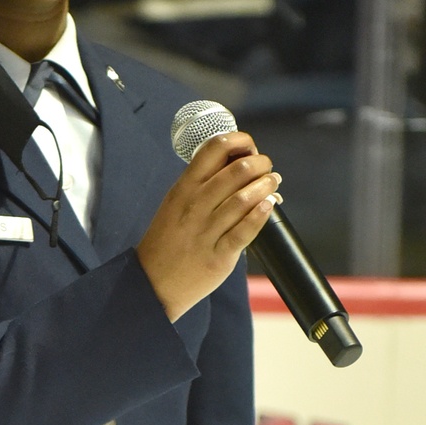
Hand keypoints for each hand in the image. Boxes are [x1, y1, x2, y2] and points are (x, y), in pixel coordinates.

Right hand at [136, 132, 279, 321]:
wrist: (152, 283)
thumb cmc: (169, 240)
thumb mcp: (176, 203)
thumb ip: (203, 184)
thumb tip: (240, 164)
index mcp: (183, 188)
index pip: (213, 149)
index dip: (239, 141)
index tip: (250, 147)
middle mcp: (194, 206)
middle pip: (236, 171)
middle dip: (260, 163)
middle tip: (267, 167)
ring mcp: (206, 231)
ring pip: (243, 199)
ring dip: (266, 186)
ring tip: (273, 182)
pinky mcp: (219, 256)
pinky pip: (244, 231)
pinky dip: (260, 214)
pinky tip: (269, 205)